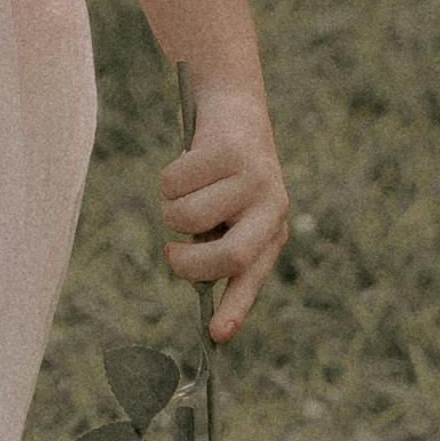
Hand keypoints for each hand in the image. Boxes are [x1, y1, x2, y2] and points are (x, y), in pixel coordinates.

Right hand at [161, 80, 288, 339]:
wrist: (232, 104)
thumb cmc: (222, 173)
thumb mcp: (226, 212)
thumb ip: (216, 244)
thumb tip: (199, 286)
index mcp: (272, 229)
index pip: (253, 276)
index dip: (235, 307)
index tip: (216, 336)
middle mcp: (272, 206)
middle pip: (228, 257)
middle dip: (188, 264)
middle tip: (171, 253)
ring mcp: (253, 177)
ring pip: (188, 218)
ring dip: (170, 209)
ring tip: (184, 191)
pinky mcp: (229, 151)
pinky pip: (175, 183)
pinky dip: (167, 179)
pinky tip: (188, 162)